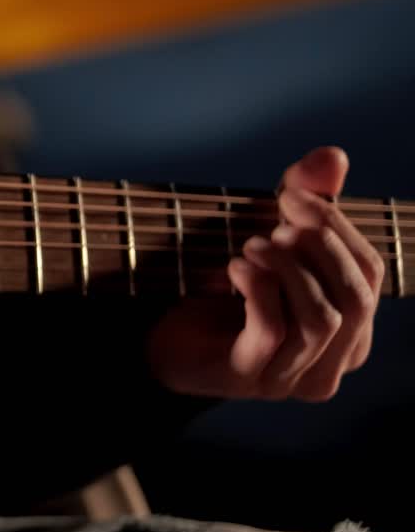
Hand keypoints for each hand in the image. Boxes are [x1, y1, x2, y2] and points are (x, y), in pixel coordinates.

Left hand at [148, 146, 383, 401]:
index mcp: (350, 330)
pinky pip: (272, 331)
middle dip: (320, 247)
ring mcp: (291, 376)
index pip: (371, 274)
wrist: (161, 334)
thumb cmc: (227, 288)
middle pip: (356, 298)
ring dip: (288, 269)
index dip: (337, 226)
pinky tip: (235, 268)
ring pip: (320, 319)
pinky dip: (259, 290)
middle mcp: (331, 361)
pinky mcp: (247, 377)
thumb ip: (305, 198)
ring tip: (252, 244)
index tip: (292, 193)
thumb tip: (333, 155)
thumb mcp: (271, 238)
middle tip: (276, 221)